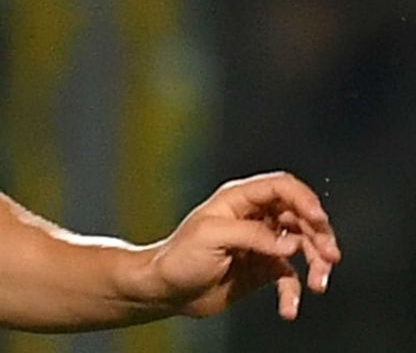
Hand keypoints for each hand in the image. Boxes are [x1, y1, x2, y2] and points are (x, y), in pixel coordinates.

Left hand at [140, 171, 339, 320]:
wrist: (167, 289)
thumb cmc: (179, 257)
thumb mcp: (212, 237)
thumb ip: (253, 235)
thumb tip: (289, 244)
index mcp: (238, 201)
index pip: (281, 187)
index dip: (304, 199)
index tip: (318, 220)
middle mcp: (253, 218)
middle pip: (299, 217)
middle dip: (319, 235)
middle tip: (329, 257)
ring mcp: (260, 244)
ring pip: (302, 246)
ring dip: (315, 264)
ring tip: (317, 284)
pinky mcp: (262, 269)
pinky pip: (289, 277)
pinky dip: (294, 291)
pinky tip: (288, 307)